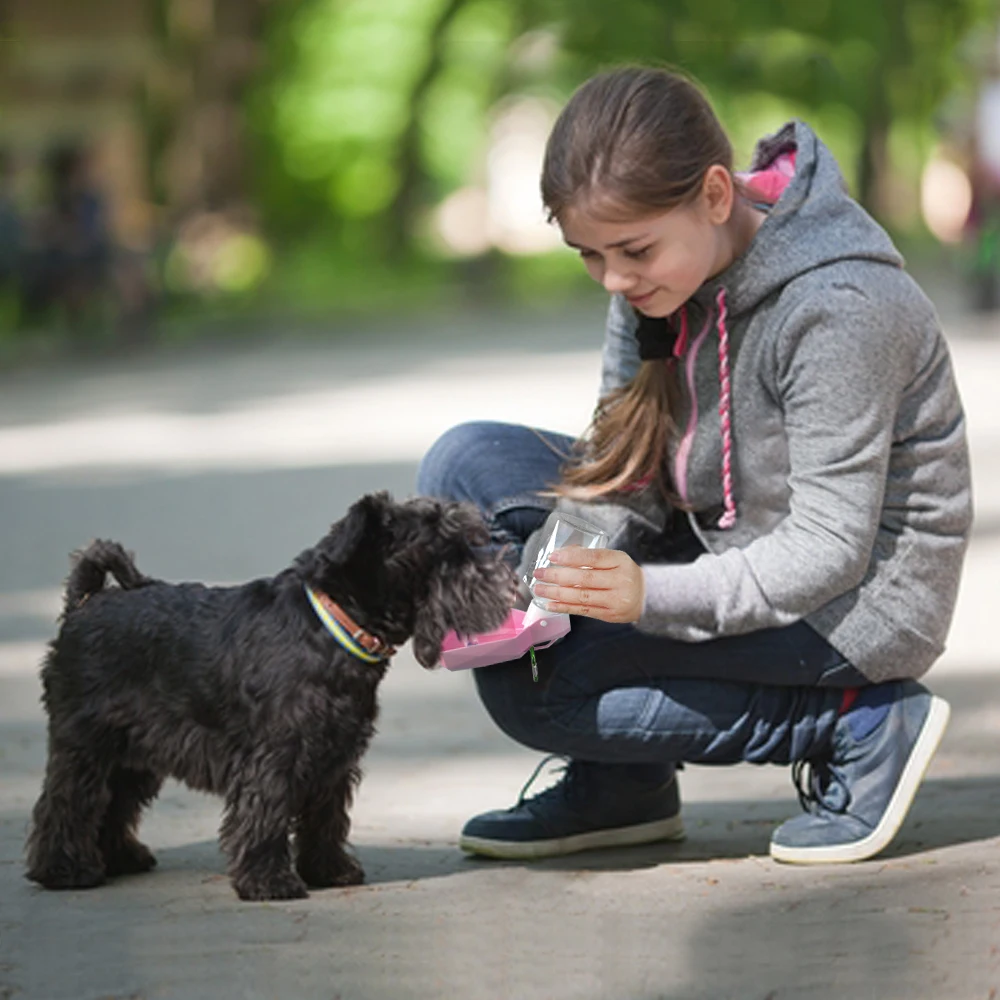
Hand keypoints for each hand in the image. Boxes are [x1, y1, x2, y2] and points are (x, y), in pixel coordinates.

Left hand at [530, 546, 644, 622]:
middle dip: (558, 576)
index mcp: (620, 561)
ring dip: (556, 593)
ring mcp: (615, 600)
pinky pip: (583, 610)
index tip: (552, 556)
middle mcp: (619, 581)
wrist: (648, 597)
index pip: (594, 558)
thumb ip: (591, 556)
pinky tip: (549, 604)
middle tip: (539, 573)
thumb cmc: (624, 574)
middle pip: (584, 578)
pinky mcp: (609, 615)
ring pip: (581, 596)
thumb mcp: (615, 559)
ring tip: (539, 589)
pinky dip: (564, 607)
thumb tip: (562, 553)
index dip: (572, 557)